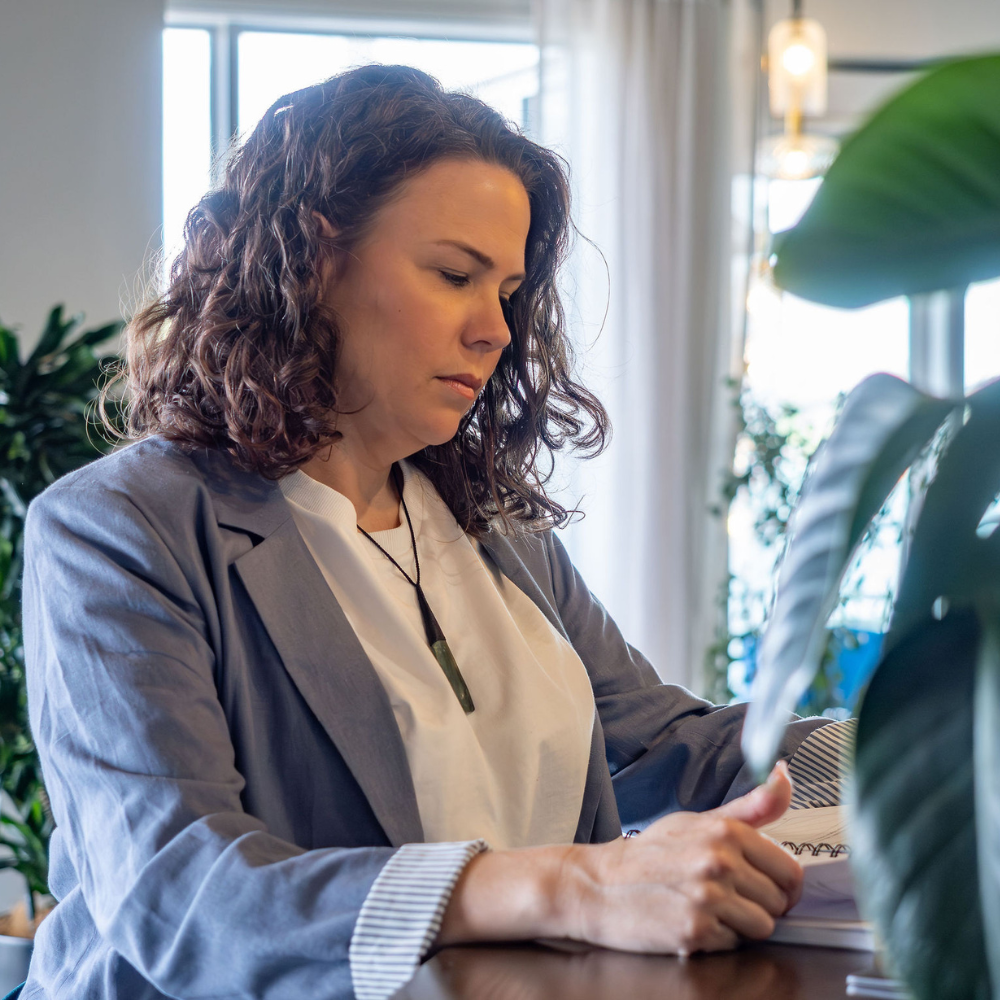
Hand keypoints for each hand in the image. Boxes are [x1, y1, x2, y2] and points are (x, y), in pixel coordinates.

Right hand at [561, 761, 801, 955]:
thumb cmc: (650, 854)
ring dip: (741, 925)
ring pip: (763, 927)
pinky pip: (734, 945)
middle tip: (725, 896)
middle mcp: (720, 861)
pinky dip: (717, 939)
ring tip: (709, 909)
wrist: (598, 885)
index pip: (790, 870)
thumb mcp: (697, 820)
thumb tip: (783, 775)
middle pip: (779, 902)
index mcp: (726, 831)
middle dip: (758, 904)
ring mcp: (708, 897)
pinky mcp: (695, 931)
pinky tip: (692, 921)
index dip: (780, 883)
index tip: (762, 885)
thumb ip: (750, 806)